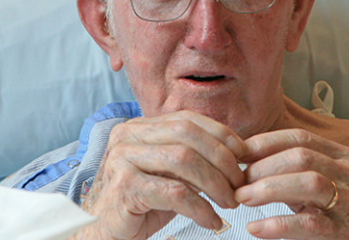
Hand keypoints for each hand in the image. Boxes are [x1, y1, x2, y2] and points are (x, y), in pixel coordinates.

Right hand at [73, 111, 246, 239]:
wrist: (104, 233)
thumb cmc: (140, 204)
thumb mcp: (169, 174)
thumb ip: (193, 158)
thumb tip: (238, 152)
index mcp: (140, 126)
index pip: (189, 119)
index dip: (222, 135)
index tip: (244, 156)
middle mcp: (128, 135)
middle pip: (189, 135)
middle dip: (222, 160)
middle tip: (239, 185)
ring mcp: (123, 158)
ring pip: (184, 160)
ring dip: (215, 184)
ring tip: (229, 203)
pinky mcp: (124, 187)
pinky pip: (175, 192)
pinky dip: (200, 208)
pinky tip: (211, 220)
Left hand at [234, 129, 348, 239]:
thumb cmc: (337, 216)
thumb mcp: (319, 187)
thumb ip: (292, 171)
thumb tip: (246, 156)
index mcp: (343, 157)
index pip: (300, 138)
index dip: (265, 143)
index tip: (237, 153)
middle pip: (302, 157)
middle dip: (263, 167)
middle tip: (238, 182)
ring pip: (310, 182)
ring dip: (269, 188)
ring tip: (243, 198)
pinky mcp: (347, 232)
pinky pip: (310, 223)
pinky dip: (278, 225)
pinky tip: (256, 227)